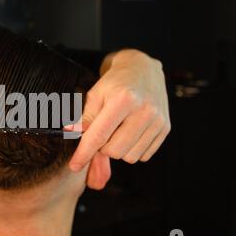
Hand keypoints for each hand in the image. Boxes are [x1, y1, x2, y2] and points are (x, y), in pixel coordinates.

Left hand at [65, 49, 170, 189]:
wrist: (143, 69)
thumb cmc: (115, 83)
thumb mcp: (95, 94)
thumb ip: (85, 117)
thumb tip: (70, 132)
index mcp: (123, 99)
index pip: (99, 135)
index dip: (85, 153)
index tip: (74, 166)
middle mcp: (144, 110)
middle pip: (115, 151)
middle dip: (103, 147)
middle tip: (103, 133)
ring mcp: (157, 120)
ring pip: (130, 157)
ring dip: (118, 149)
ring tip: (117, 130)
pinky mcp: (165, 128)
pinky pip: (143, 155)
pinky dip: (132, 149)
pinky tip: (130, 132)